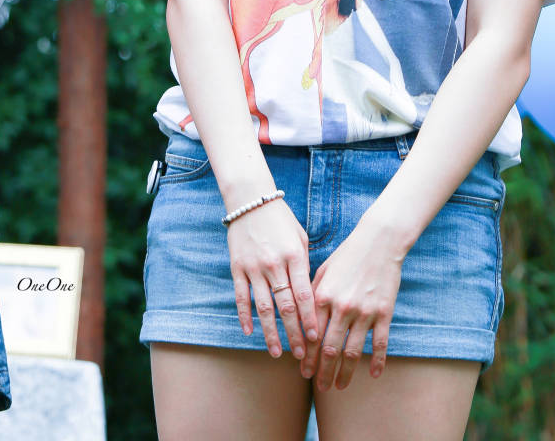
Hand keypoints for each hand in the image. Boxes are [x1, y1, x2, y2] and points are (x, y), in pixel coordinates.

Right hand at [227, 199, 317, 360]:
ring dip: (271, 333)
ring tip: (277, 352)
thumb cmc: (281, 219)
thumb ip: (305, 265)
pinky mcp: (237, 268)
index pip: (304, 295)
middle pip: (286, 306)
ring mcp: (254, 267)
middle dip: (295, 333)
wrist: (251, 200)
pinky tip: (249, 332)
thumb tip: (309, 295)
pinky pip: (242, 297)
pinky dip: (245, 317)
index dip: (310, 319)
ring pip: (264, 308)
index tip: (316, 338)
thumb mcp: (300, 237)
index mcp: (294, 255)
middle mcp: (274, 263)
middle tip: (301, 355)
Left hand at [301, 212, 404, 390]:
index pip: (312, 336)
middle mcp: (342, 307)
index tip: (304, 373)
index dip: (307, 358)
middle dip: (324, 372)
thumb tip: (302, 323)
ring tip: (340, 387)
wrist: (379, 241)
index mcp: (323, 296)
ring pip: (353, 351)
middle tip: (321, 387)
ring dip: (345, 373)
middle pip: (330, 349)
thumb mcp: (323, 271)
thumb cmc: (348, 255)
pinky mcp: (384, 312)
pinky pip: (380, 344)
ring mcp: (364, 311)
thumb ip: (312, 296)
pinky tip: (374, 375)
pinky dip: (377, 361)